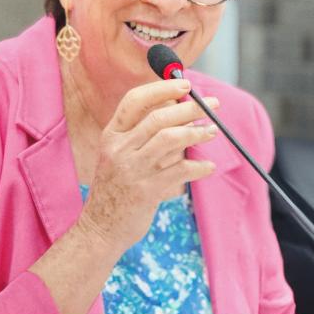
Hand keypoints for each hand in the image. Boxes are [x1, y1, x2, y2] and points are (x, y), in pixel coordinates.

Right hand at [76, 78, 218, 251]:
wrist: (100, 228)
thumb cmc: (117, 187)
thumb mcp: (119, 155)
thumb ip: (144, 134)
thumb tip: (182, 111)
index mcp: (111, 135)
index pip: (135, 100)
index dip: (162, 89)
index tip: (186, 85)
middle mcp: (119, 149)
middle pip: (159, 117)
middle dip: (190, 108)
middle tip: (213, 105)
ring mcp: (132, 170)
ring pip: (171, 139)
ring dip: (197, 132)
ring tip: (212, 131)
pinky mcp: (146, 192)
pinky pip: (180, 170)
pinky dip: (199, 166)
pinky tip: (208, 166)